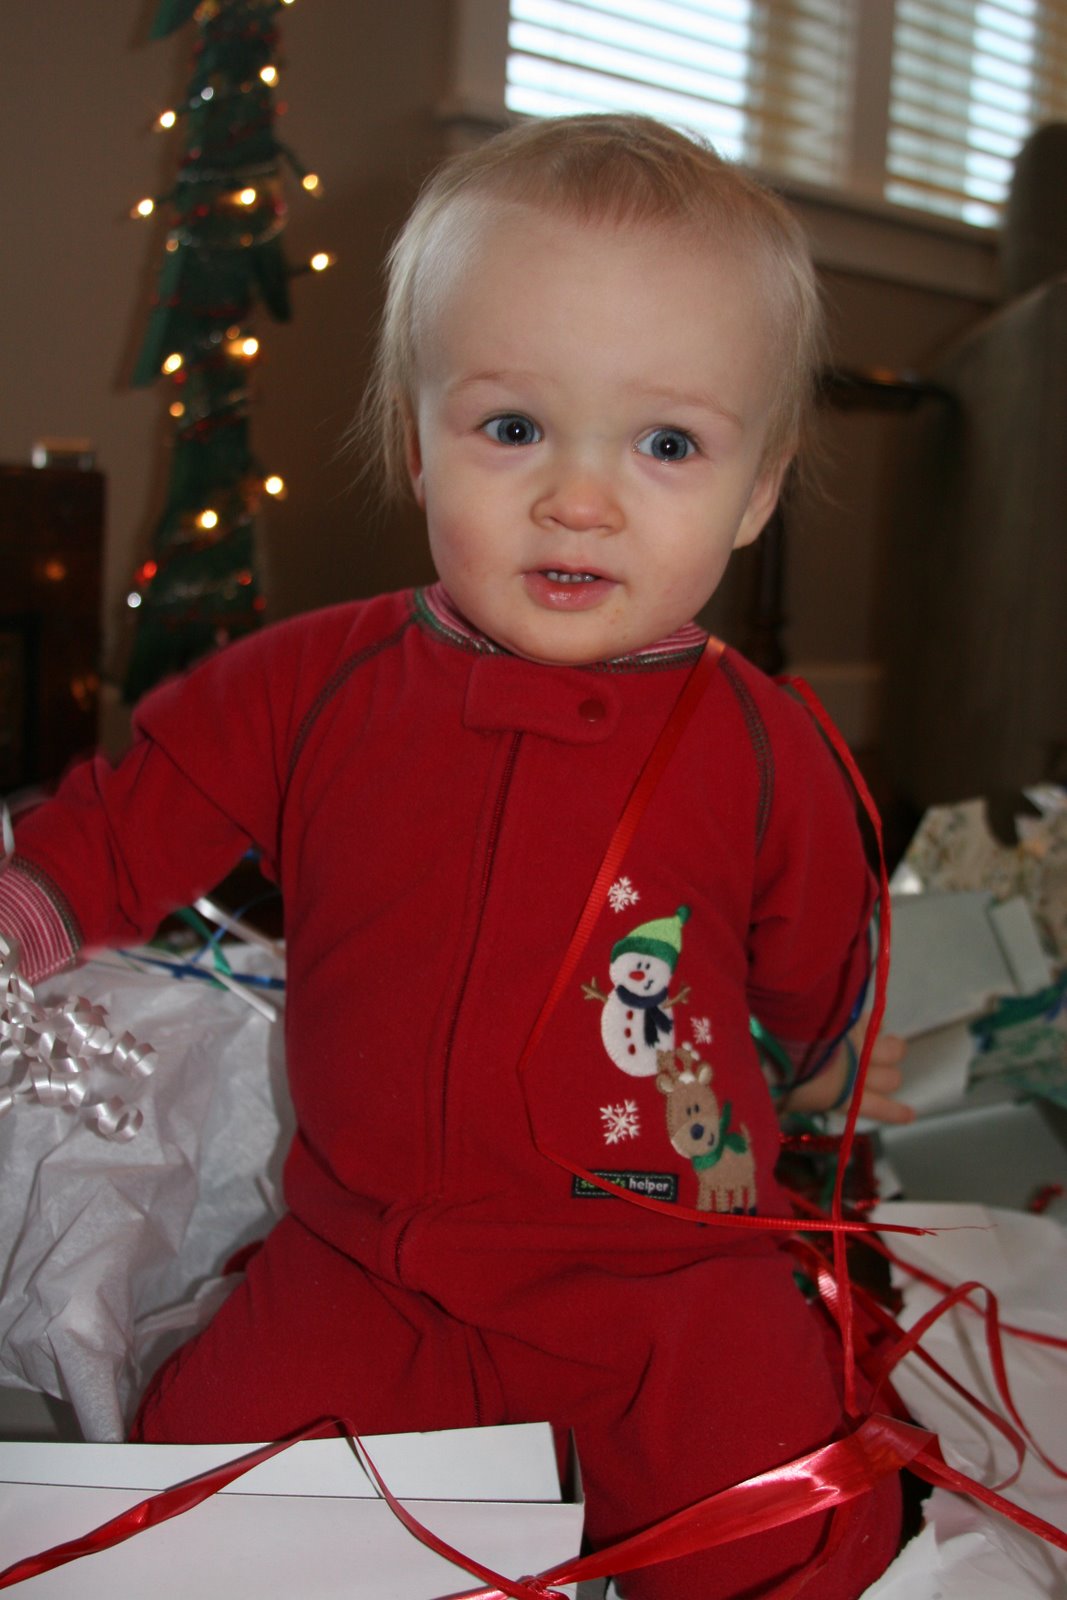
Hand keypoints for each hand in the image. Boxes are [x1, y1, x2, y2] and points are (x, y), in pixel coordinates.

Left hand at [782, 1024, 914, 1124]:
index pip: (880, 1109)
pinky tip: (874, 1021)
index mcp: (844, 1098)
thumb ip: (786, 1107)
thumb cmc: (779, 1078)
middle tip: (874, 1071)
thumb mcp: (782, 1100)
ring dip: (891, 1048)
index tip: (911, 1115)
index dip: (896, 1113)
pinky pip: (877, 1021)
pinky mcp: (854, 1022)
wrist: (781, 1044)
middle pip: (893, 1079)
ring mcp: (860, 1046)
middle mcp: (860, 1074)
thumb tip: (777, 1113)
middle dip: (887, 1077)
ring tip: (883, 1045)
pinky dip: (876, 1022)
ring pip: (895, 1049)